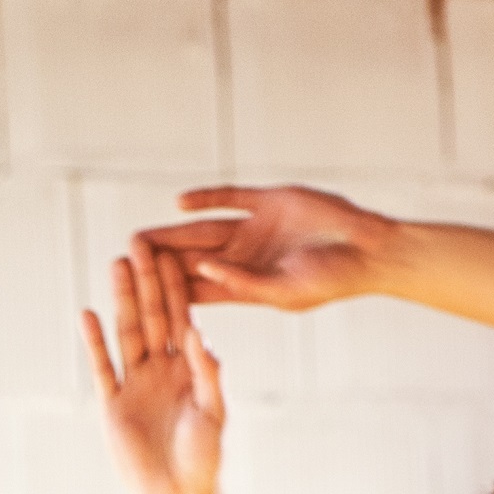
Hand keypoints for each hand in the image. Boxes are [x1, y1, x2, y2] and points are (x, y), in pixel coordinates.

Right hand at [85, 243, 229, 493]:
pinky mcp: (113, 403)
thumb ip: (206, 374)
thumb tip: (198, 335)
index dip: (177, 285)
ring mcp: (136, 383)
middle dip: (146, 280)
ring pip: (127, 332)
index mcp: (190, 367)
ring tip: (115, 265)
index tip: (173, 251)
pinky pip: (102, 366)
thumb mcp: (214, 412)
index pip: (182, 316)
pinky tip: (87, 314)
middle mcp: (162, 368)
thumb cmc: (206, 459)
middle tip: (139, 242)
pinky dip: (94, 341)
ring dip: (121, 300)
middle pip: (152, 315)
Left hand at [132, 183, 394, 313]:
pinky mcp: (268, 201)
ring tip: (140, 235)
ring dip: (173, 231)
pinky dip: (206, 198)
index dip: (169, 291)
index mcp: (247, 285)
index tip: (137, 295)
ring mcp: (255, 228)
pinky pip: (229, 198)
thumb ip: (243, 283)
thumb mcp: (284, 291)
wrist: (367, 247)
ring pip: (203, 229)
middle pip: (192, 257)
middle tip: (125, 260)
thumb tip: (202, 273)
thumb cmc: (331, 279)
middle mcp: (245, 257)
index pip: (199, 289)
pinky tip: (179, 203)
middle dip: (160, 260)